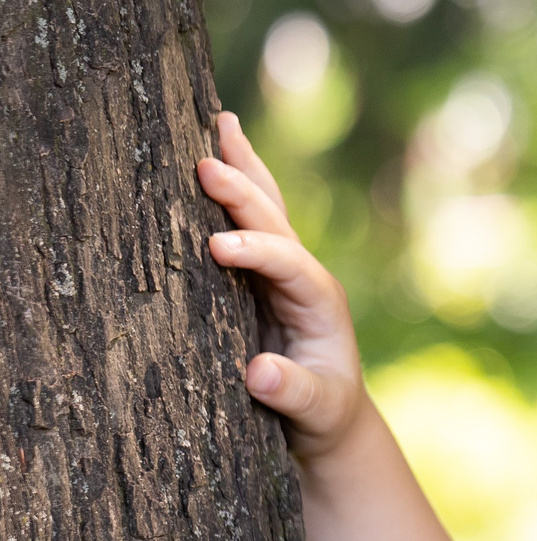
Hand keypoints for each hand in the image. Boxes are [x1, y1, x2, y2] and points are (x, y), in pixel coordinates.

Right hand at [198, 112, 367, 456]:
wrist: (328, 419)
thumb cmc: (322, 416)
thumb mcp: (316, 413)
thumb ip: (294, 394)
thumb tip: (260, 373)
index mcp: (321, 301)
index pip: (288, 264)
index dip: (256, 251)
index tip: (218, 246)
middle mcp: (302, 277)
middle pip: (275, 223)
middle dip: (242, 192)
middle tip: (205, 160)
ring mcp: (279, 273)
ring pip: (262, 211)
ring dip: (243, 169)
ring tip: (219, 121)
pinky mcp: (256, 280)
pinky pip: (243, 226)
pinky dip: (229, 192)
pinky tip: (211, 155)